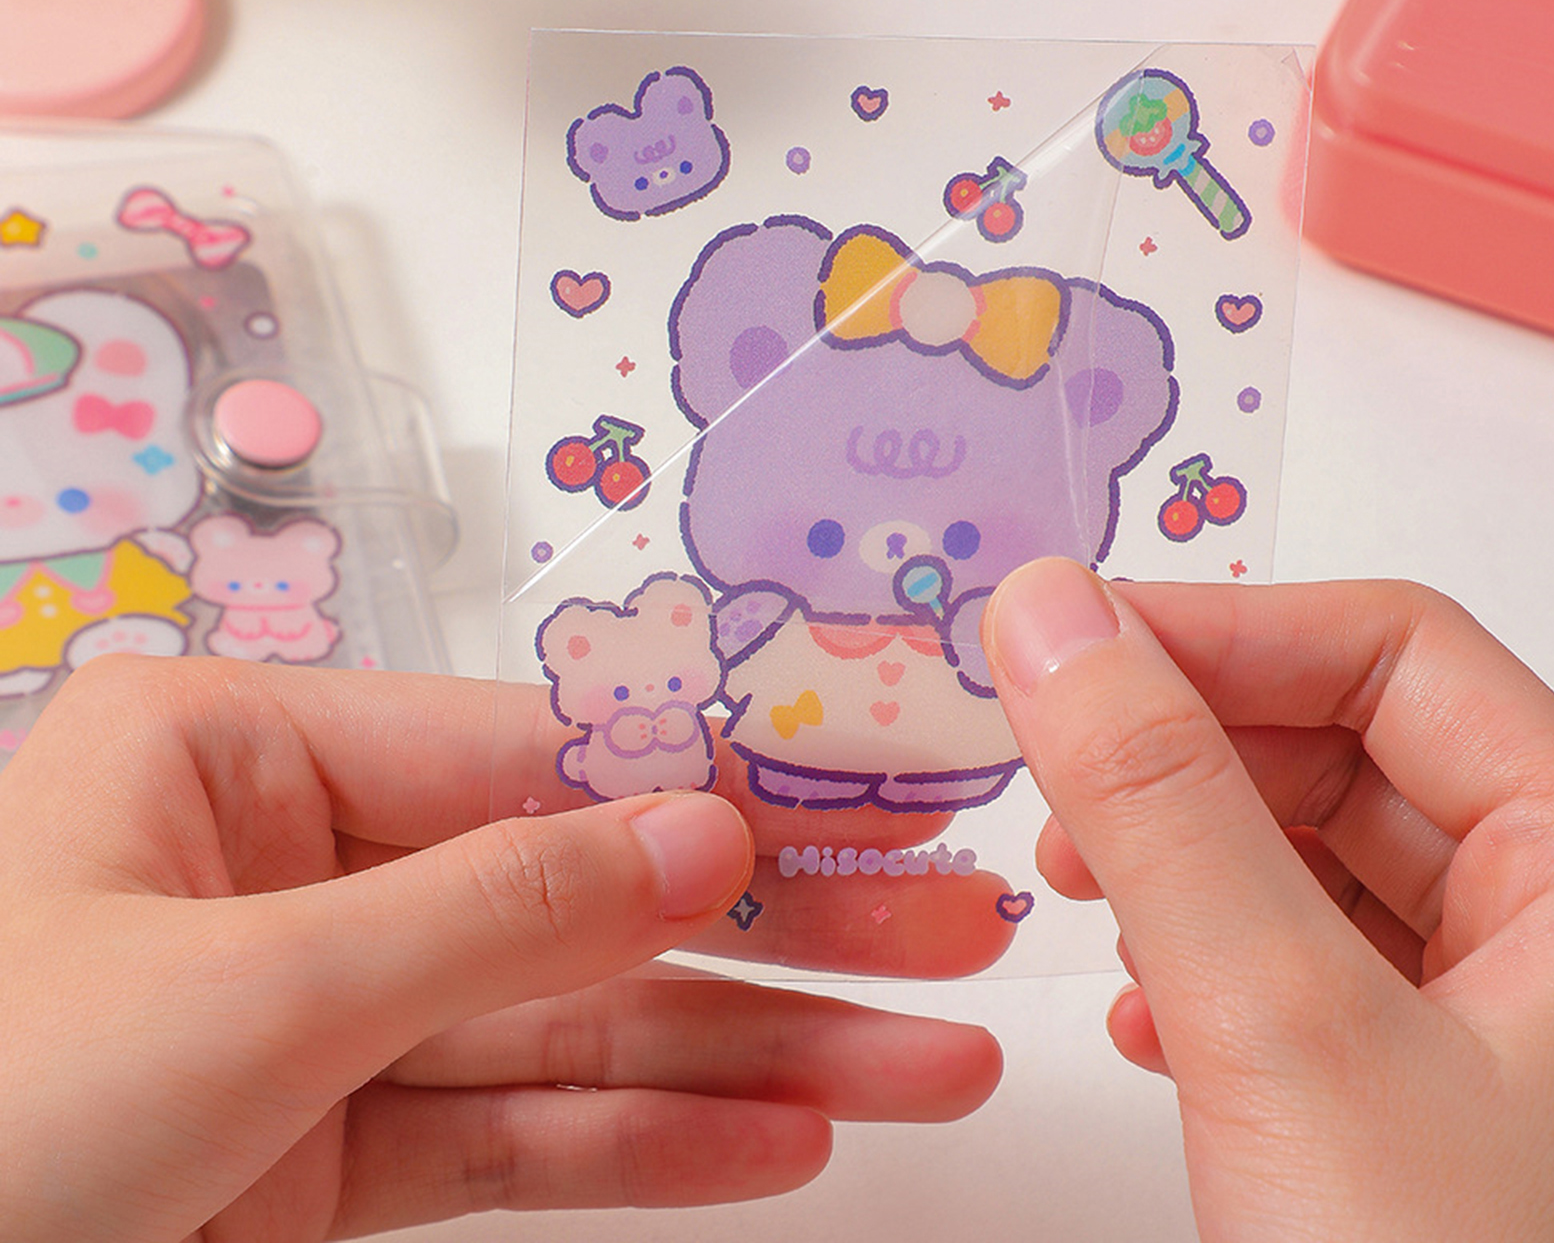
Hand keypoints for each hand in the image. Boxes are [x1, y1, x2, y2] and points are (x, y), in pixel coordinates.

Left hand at [0, 656, 1000, 1242]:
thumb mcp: (241, 996)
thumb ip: (494, 910)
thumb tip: (711, 833)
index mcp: (240, 755)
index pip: (537, 752)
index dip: (714, 783)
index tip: (877, 805)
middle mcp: (293, 864)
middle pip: (580, 896)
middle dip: (774, 932)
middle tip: (957, 941)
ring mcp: (318, 1017)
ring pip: (569, 1029)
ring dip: (750, 1057)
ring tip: (927, 1069)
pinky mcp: (320, 1156)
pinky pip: (509, 1138)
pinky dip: (645, 1147)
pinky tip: (787, 1142)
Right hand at [983, 561, 1553, 1241]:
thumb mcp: (1282, 1033)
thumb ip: (1160, 801)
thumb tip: (1050, 612)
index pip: (1396, 654)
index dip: (1222, 629)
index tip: (1063, 647)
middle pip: (1348, 741)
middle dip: (1184, 746)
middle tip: (1052, 779)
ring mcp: (1495, 1015)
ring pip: (1311, 848)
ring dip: (1179, 849)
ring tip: (1083, 893)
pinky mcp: (1420, 1091)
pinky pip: (1297, 952)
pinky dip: (1199, 949)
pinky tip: (1143, 1014)